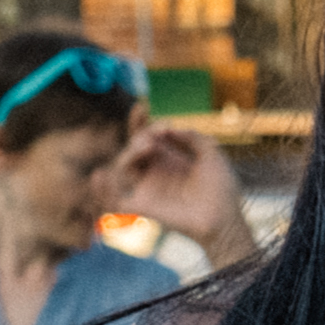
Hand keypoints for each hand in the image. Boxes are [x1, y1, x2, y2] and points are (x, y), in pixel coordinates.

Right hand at [101, 124, 248, 262]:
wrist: (225, 218)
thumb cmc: (220, 188)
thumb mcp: (211, 153)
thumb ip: (193, 135)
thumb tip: (169, 128)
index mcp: (168, 158)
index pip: (146, 136)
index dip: (140, 121)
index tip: (142, 105)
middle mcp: (155, 171)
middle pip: (133, 147)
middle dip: (142, 134)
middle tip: (157, 134)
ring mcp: (147, 188)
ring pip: (123, 166)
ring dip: (132, 151)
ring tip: (149, 145)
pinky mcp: (143, 207)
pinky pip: (115, 200)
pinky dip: (102, 191)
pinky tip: (99, 176)